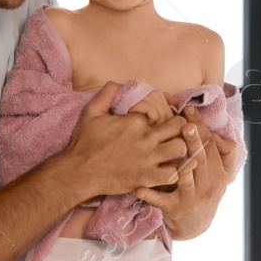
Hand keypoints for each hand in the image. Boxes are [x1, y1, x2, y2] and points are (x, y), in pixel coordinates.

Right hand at [63, 81, 192, 197]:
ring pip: (181, 149)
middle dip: (179, 128)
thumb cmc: (85, 143)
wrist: (79, 173)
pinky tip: (168, 169)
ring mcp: (148, 159)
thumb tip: (122, 83)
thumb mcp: (92, 112)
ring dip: (180, 149)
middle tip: (174, 134)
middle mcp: (146, 138)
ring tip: (174, 151)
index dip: (165, 113)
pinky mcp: (147, 178)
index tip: (163, 118)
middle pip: (179, 127)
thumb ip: (108, 93)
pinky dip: (175, 172)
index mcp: (136, 121)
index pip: (163, 110)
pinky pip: (174, 174)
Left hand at [135, 107, 238, 239]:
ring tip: (168, 150)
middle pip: (202, 158)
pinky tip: (139, 188)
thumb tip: (215, 132)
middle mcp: (208, 185)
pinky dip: (150, 195)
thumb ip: (223, 153)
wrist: (195, 225)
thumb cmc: (204, 191)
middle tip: (185, 125)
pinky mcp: (175, 209)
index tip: (189, 111)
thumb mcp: (220, 175)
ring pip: (186, 178)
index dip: (202, 127)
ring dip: (178, 164)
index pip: (212, 145)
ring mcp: (191, 198)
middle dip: (194, 141)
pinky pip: (161, 200)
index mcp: (219, 173)